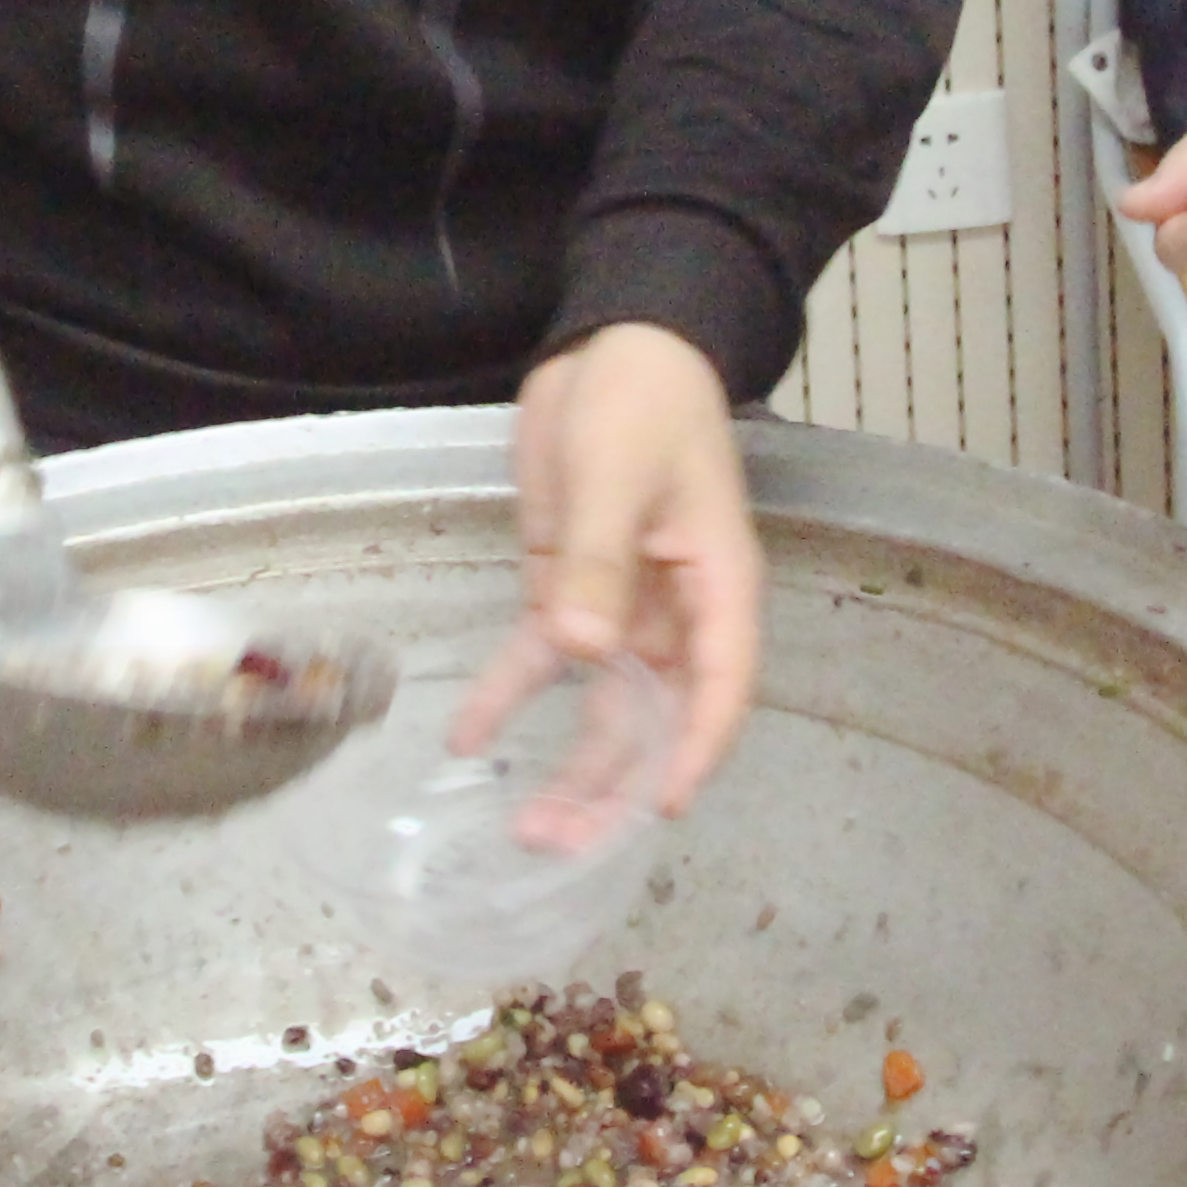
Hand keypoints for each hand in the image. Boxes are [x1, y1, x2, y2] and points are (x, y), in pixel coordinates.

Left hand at [492, 323, 765, 806]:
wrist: (613, 344)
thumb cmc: (644, 400)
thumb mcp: (618, 474)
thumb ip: (601, 563)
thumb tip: (584, 653)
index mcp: (716, 586)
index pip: (719, 685)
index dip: (695, 749)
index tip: (661, 806)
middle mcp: (674, 613)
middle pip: (653, 716)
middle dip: (612, 785)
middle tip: (562, 843)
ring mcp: (620, 606)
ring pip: (599, 705)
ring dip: (567, 764)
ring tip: (525, 828)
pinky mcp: (569, 588)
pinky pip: (541, 659)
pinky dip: (507, 695)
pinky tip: (468, 738)